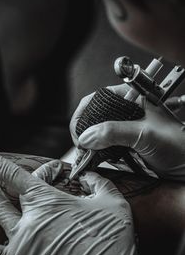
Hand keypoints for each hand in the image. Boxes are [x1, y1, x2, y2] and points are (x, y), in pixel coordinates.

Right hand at [70, 85, 184, 180]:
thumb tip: (86, 136)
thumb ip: (113, 132)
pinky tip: (97, 157)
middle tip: (82, 146)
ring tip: (88, 154)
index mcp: (133, 97)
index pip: (98, 98)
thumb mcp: (144, 134)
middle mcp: (128, 110)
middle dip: (85, 130)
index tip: (80, 133)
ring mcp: (127, 126)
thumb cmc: (178, 146)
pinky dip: (98, 151)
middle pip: (96, 115)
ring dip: (91, 142)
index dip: (84, 114)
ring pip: (99, 130)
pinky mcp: (127, 142)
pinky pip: (106, 144)